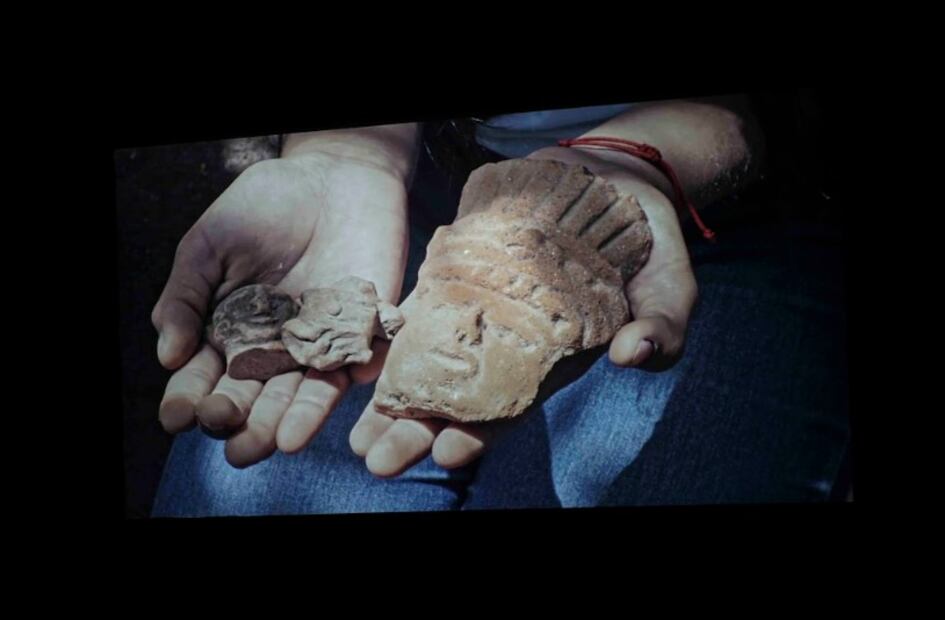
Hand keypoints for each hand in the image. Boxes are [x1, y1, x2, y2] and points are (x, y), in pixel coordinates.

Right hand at [152, 144, 409, 467]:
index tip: (178, 416)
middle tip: (228, 437)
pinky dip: (339, 388)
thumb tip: (168, 354)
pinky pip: (353, 368)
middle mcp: (273, 349)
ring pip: (302, 393)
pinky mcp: (362, 334)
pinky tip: (321, 407)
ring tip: (275, 443)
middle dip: (240, 420)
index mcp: (229, 332)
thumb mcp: (209, 245)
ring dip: (288, 420)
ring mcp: (319, 345)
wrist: (336, 175)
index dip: (190, 396)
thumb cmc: (265, 206)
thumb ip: (185, 296)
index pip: (205, 375)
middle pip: (253, 396)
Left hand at [348, 145, 696, 476]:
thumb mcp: (672, 287)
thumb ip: (663, 326)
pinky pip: (423, 306)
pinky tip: (363, 357)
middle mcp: (512, 344)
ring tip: (357, 429)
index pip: (511, 410)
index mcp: (555, 362)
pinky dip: (396, 334)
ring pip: (430, 360)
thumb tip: (633, 354)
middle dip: (417, 429)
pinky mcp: (463, 272)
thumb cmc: (650, 246)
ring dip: (393, 395)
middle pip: (457, 398)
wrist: (616, 183)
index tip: (448, 452)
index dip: (480, 434)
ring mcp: (484, 308)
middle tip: (374, 457)